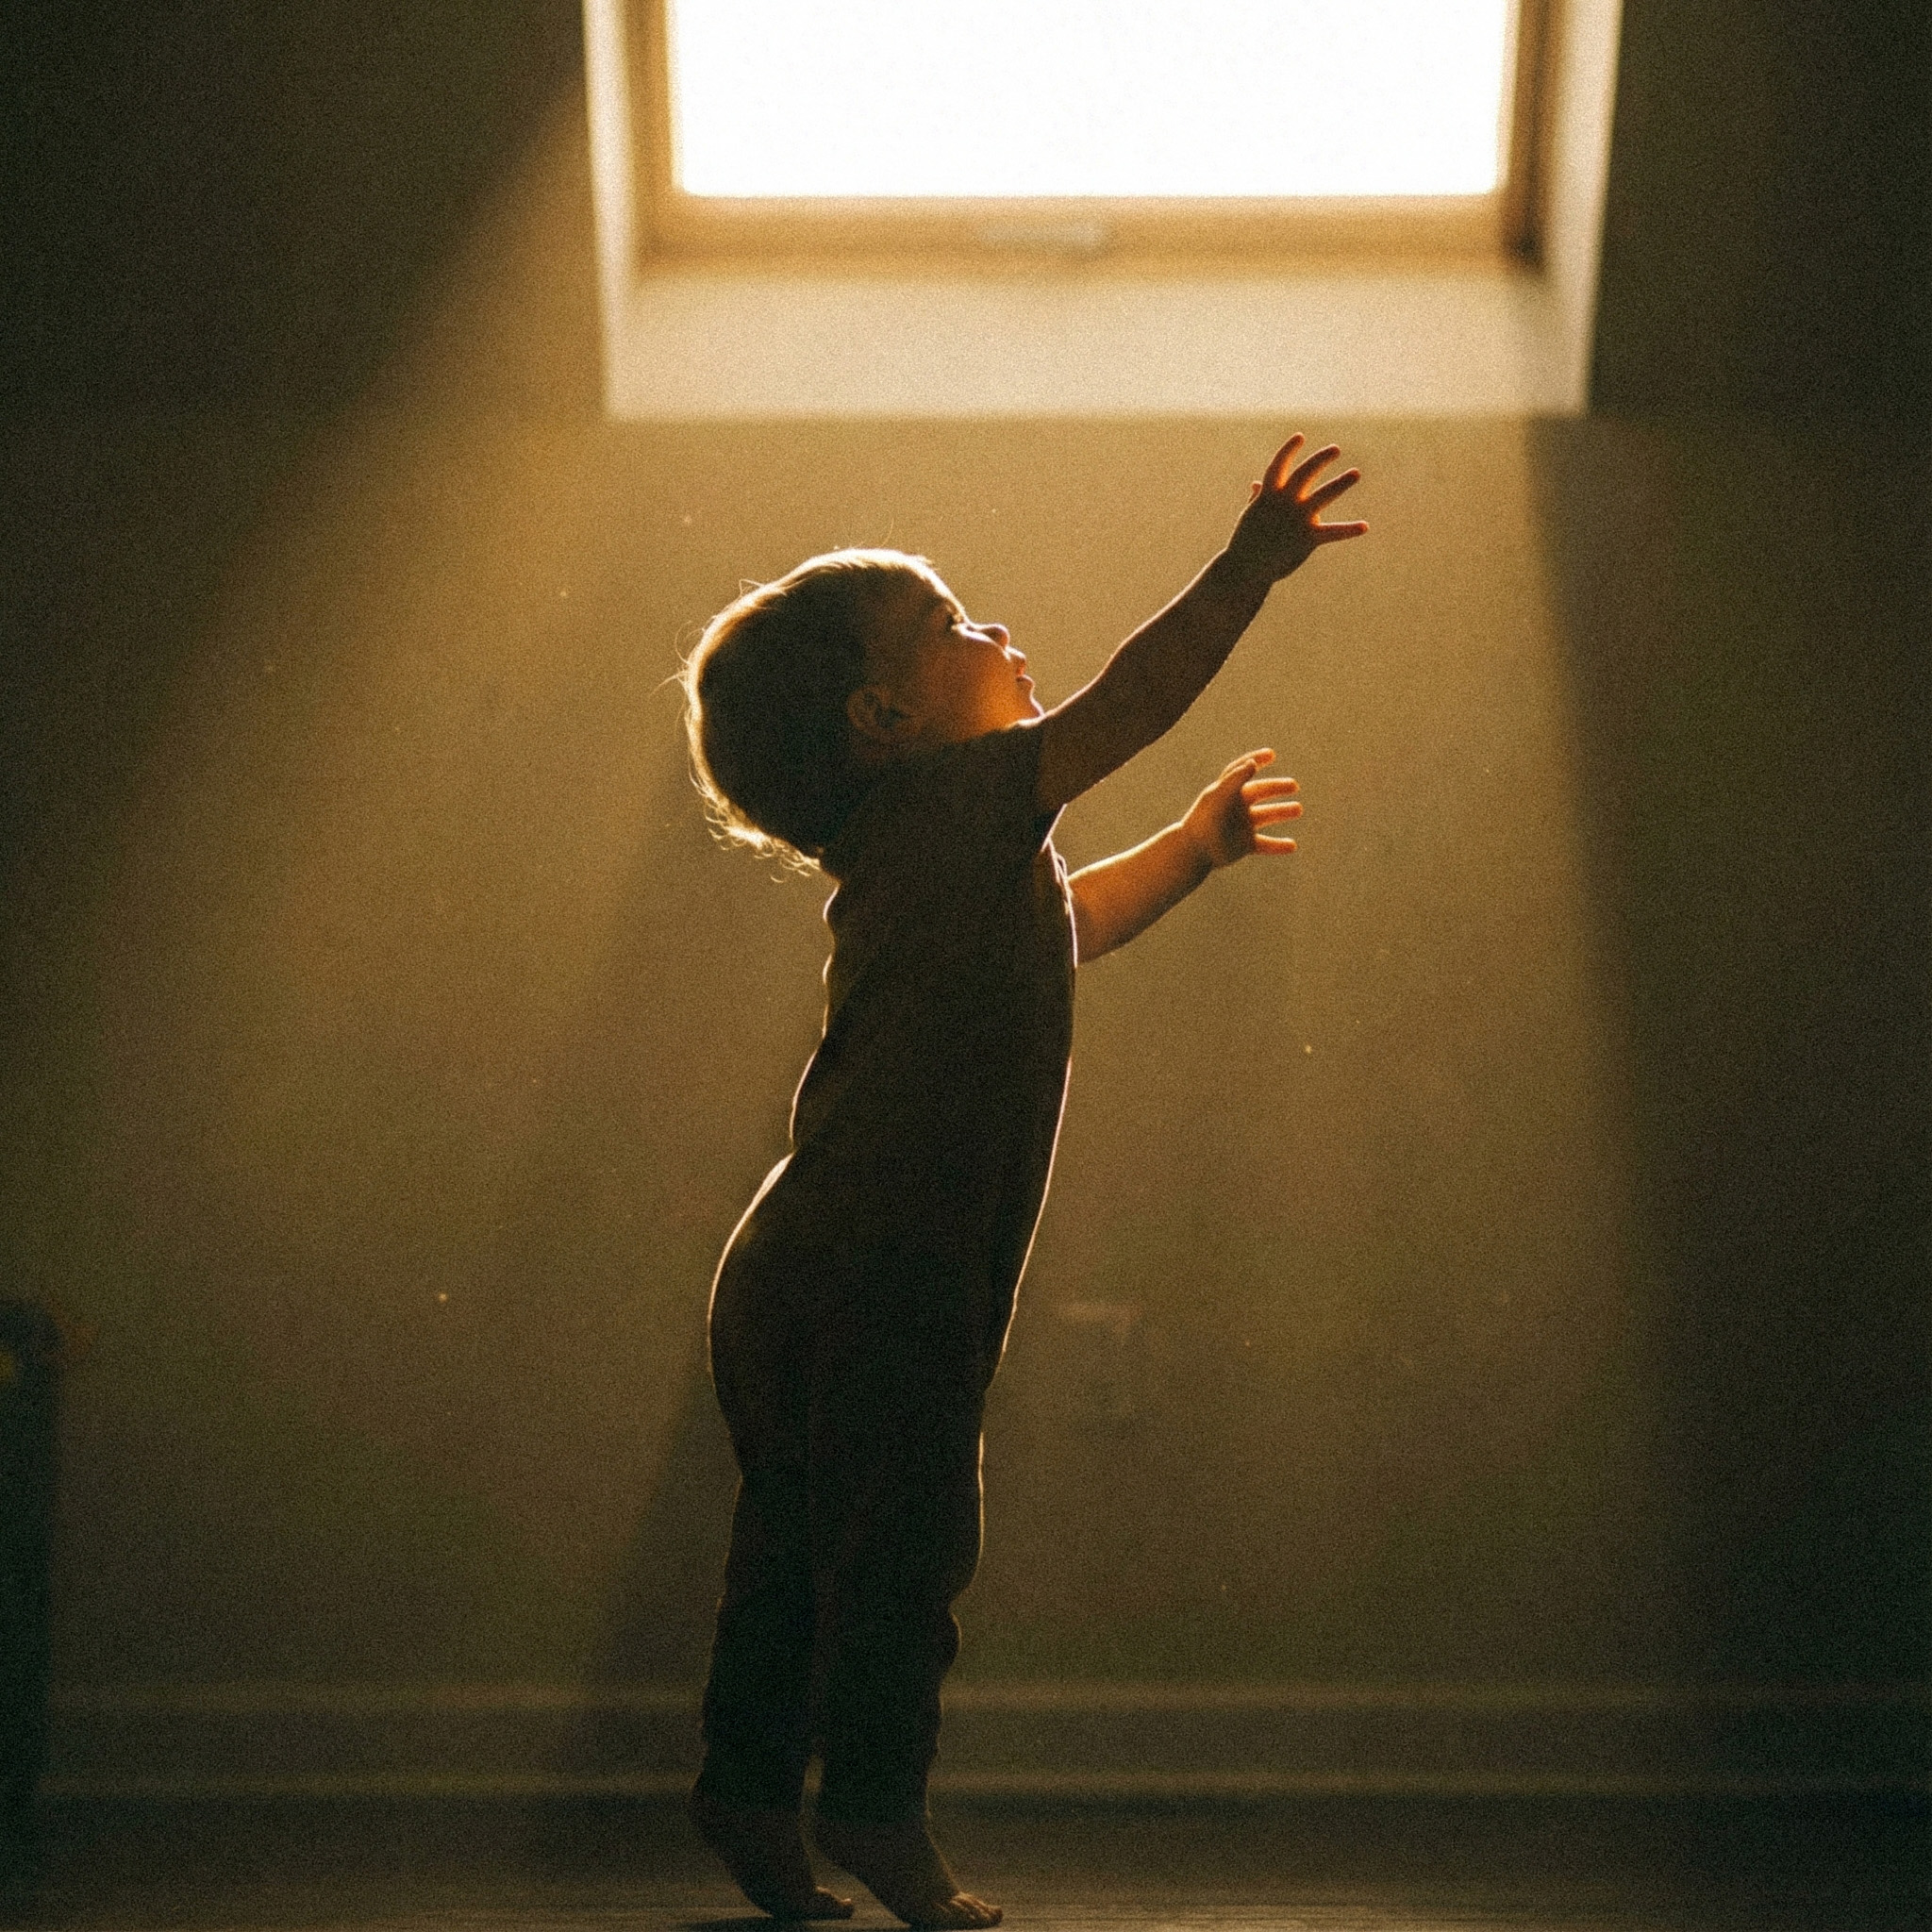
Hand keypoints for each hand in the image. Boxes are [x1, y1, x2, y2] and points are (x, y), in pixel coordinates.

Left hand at [1183, 749, 1301, 870]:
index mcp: (1228, 792)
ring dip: (1283, 812)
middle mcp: (1236, 807)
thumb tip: (1252, 763)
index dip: (1255, 760)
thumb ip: (1235, 779)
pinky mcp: (1243, 845)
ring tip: (1298, 809)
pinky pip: (1265, 844)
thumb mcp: (1219, 797)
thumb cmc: (1203, 820)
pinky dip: (1279, 845)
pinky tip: (1293, 846)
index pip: (1242, 771)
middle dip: (1277, 787)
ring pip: (1267, 815)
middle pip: (1260, 791)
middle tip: (1294, 786)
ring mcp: (1241, 826)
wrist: (1192, 851)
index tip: (1271, 754)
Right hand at [1221, 434, 1367, 587]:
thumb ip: (1257, 499)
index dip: (1288, 450)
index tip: (1300, 436)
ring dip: (1340, 483)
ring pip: (1323, 495)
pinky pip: (1332, 532)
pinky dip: (1349, 530)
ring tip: (1356, 473)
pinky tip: (1365, 526)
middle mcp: (1284, 502)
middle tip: (1335, 449)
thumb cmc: (1245, 543)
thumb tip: (1256, 485)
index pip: (1278, 465)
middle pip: (1305, 473)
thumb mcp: (1250, 516)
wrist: (1243, 569)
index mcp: (1268, 495)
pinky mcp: (1306, 538)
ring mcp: (1296, 519)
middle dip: (1320, 459)